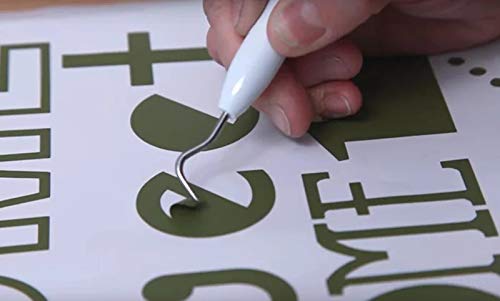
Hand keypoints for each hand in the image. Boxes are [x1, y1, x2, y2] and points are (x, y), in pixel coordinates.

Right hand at [204, 0, 499, 136]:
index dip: (240, 47)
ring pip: (274, 67)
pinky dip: (319, 99)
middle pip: (246, 39)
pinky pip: (306, 81)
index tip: (253, 83)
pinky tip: (344, 97)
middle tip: (293, 106)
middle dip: (267, 79)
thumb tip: (283, 33)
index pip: (238, 6)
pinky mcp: (338, 46)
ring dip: (298, 93)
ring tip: (341, 92)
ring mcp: (317, 19)